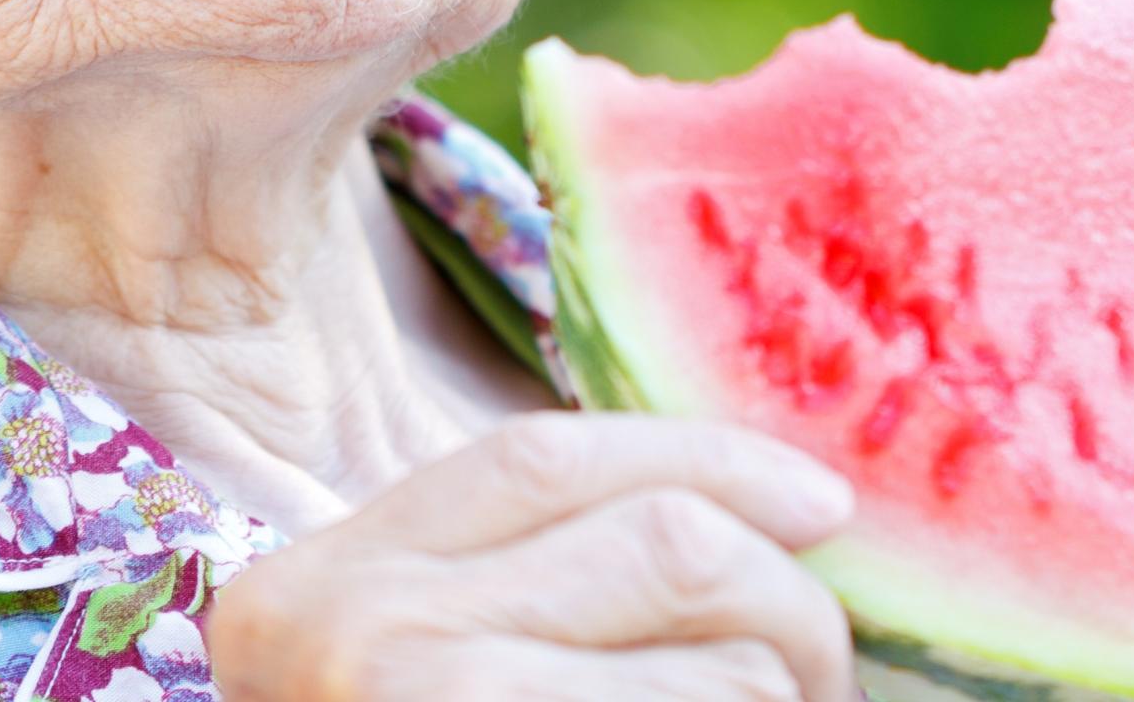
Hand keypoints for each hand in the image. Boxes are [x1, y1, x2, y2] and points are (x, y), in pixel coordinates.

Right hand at [207, 412, 860, 700]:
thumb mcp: (426, 673)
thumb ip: (531, 590)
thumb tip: (775, 508)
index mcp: (315, 591)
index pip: (541, 454)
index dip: (704, 459)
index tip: (818, 501)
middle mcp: (357, 643)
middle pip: (669, 545)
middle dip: (786, 610)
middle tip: (815, 685)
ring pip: (729, 668)